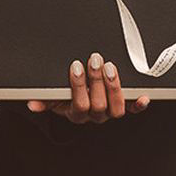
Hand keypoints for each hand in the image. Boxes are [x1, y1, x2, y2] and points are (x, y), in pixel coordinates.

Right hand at [27, 53, 149, 123]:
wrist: (79, 103)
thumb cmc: (67, 96)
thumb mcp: (54, 97)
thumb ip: (44, 99)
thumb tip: (31, 104)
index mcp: (77, 113)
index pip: (78, 104)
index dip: (79, 87)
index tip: (76, 66)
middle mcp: (95, 115)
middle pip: (98, 104)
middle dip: (96, 80)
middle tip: (95, 59)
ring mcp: (110, 112)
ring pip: (116, 108)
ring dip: (114, 87)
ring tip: (110, 67)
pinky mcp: (124, 107)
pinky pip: (133, 110)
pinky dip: (139, 104)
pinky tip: (143, 96)